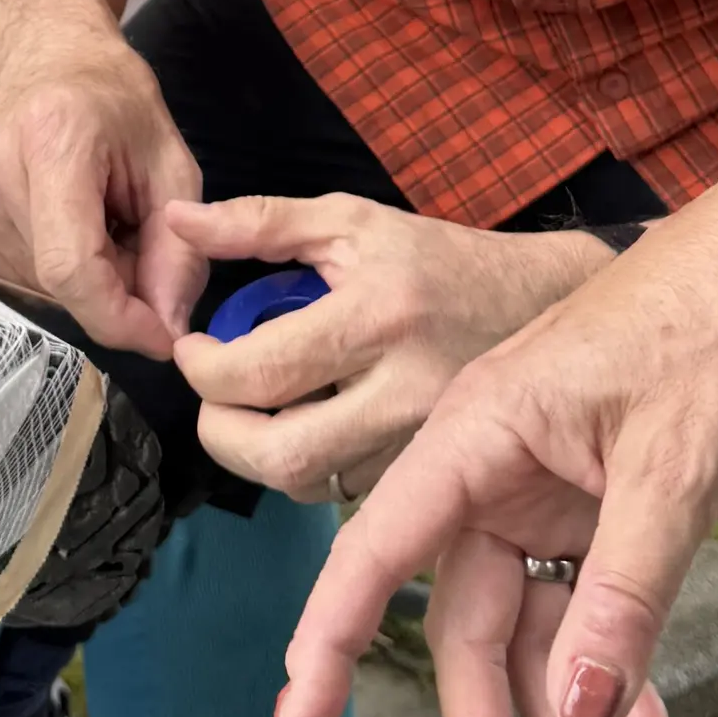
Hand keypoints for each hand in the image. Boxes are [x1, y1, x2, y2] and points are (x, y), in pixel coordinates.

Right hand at [0, 34, 203, 360]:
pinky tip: (64, 226)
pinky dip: (53, 273)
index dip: (118, 316)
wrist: (46, 58)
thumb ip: (178, 252)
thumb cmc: (116, 105)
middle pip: (58, 283)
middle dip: (113, 292)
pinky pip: (13, 280)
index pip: (70, 267)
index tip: (162, 334)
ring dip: (84, 282)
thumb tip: (166, 332)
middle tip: (137, 246)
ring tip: (100, 225)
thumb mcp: (173, 167)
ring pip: (38, 290)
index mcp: (51, 140)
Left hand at [171, 193, 602, 502]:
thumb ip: (260, 223)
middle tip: (213, 401)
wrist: (541, 308)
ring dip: (261, 455)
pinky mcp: (433, 476)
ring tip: (257, 410)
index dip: (204, 370)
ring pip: (310, 484)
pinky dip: (310, 468)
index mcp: (378, 316)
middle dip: (222, 435)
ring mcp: (422, 444)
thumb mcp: (353, 221)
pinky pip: (346, 495)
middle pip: (281, 454)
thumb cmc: (438, 261)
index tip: (193, 350)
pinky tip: (308, 427)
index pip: (262, 371)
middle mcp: (403, 391)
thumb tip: (176, 221)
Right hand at [274, 203, 717, 716]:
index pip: (379, 548)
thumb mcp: (675, 470)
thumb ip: (622, 594)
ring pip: (526, 629)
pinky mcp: (594, 503)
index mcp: (478, 433)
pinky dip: (610, 668)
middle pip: (463, 622)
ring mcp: (544, 489)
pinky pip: (583, 606)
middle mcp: (494, 467)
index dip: (330, 640)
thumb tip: (575, 707)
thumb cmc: (716, 325)